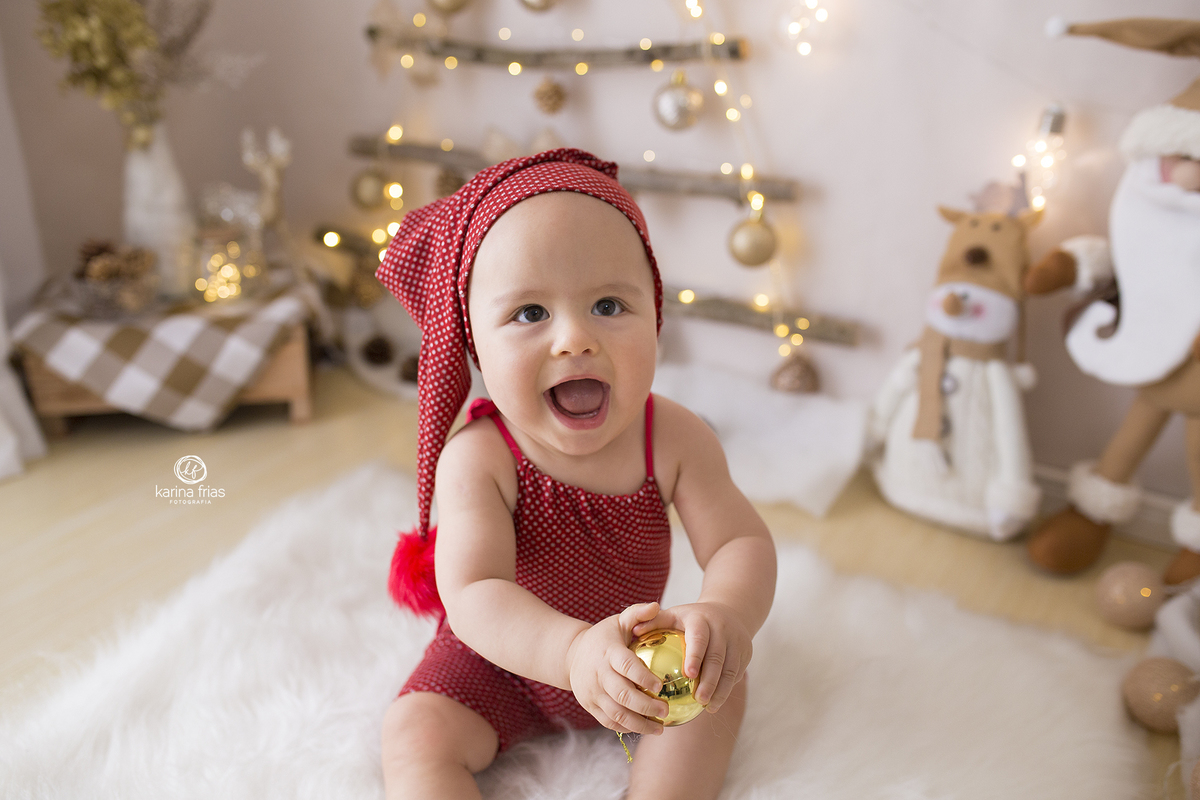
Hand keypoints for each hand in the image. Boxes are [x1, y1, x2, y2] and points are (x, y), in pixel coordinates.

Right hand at [566, 602, 668, 735]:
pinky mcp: (590, 706)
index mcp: (608, 653)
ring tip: (661, 727)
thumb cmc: (604, 637)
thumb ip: (637, 613)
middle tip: (666, 710)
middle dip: (645, 705)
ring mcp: (592, 692)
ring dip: (639, 723)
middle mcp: (598, 674)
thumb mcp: (618, 621)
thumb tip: (656, 606)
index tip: (660, 685)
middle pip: (622, 694)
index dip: (642, 677)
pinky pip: (609, 721)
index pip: (625, 666)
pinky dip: (627, 727)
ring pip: (616, 713)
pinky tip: (646, 728)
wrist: (571, 655)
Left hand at [632, 601, 751, 714]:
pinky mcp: (746, 652)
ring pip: (731, 668)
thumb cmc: (690, 618)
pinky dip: (727, 689)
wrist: (729, 610)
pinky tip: (714, 704)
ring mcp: (737, 640)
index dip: (695, 654)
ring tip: (708, 707)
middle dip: (710, 680)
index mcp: (702, 618)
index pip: (700, 637)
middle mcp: (723, 628)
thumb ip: (654, 622)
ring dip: (720, 689)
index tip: (688, 675)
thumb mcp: (673, 614)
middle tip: (698, 699)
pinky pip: (737, 674)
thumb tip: (633, 632)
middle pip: (718, 657)